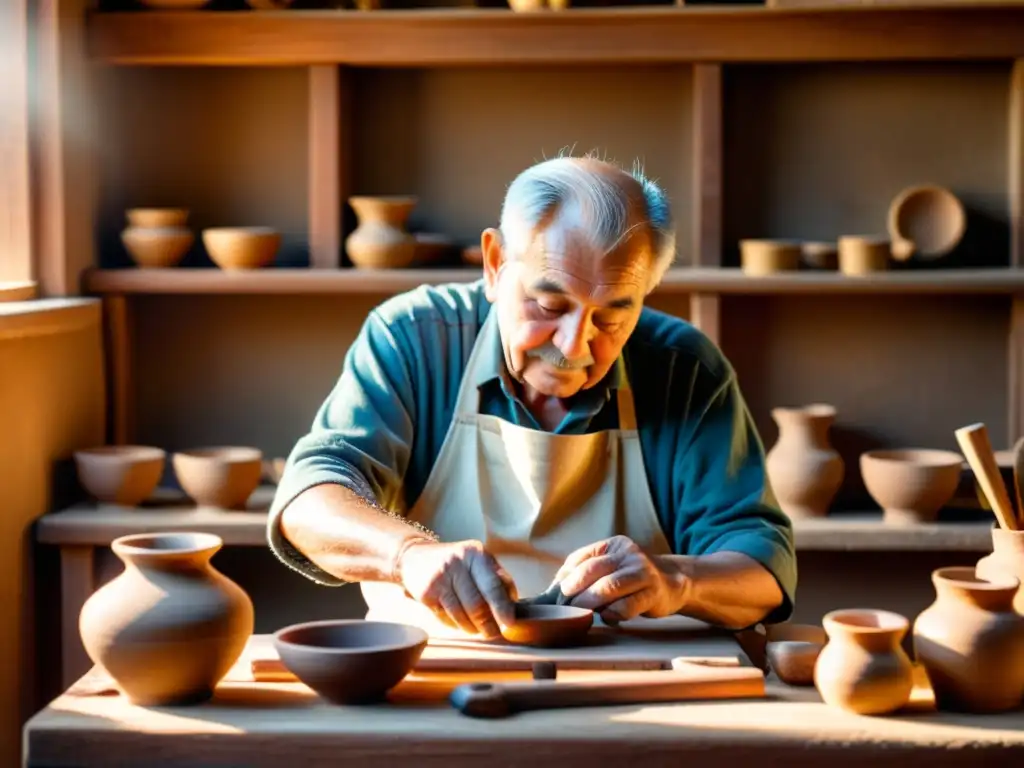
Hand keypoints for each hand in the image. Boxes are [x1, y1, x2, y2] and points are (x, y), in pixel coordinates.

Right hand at [396, 539, 517, 638]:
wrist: (416, 557)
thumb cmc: (458, 563)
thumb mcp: (480, 562)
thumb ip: (498, 580)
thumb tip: (514, 608)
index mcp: (476, 554)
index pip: (493, 585)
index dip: (502, 607)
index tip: (510, 624)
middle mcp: (457, 563)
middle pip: (476, 604)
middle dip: (488, 624)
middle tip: (494, 633)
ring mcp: (440, 578)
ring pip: (461, 615)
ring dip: (472, 628)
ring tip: (477, 629)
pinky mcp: (426, 593)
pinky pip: (446, 618)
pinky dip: (456, 625)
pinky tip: (459, 621)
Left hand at [554, 536, 684, 623]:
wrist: (674, 581)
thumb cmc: (634, 577)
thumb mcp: (613, 566)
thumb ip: (588, 573)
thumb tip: (553, 588)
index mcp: (614, 545)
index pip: (583, 557)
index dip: (566, 575)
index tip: (555, 593)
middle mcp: (629, 554)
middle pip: (594, 569)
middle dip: (574, 588)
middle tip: (563, 604)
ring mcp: (643, 572)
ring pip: (609, 586)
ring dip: (589, 601)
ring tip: (579, 611)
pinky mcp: (653, 593)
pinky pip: (628, 605)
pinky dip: (613, 613)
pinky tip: (607, 617)